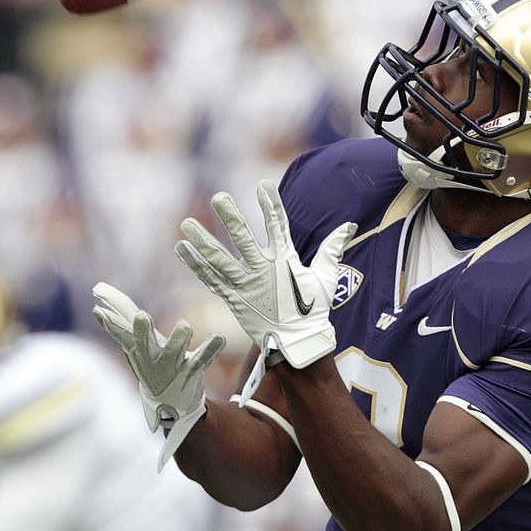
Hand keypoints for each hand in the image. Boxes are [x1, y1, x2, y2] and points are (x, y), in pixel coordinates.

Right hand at [92, 282, 224, 469]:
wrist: (170, 406)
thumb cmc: (151, 365)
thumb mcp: (134, 347)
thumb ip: (120, 324)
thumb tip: (97, 305)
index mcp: (136, 351)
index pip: (122, 334)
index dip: (111, 323)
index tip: (98, 311)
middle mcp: (151, 359)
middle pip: (144, 344)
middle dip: (142, 331)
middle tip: (141, 316)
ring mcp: (171, 368)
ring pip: (173, 353)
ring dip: (178, 340)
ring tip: (184, 325)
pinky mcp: (191, 373)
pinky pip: (202, 360)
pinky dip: (210, 349)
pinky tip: (219, 338)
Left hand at [175, 181, 355, 373]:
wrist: (298, 346)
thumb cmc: (312, 311)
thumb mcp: (324, 277)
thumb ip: (332, 248)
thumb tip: (348, 225)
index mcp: (285, 262)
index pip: (278, 226)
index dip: (271, 205)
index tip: (264, 185)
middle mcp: (263, 271)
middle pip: (243, 239)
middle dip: (230, 217)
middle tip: (218, 197)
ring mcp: (246, 286)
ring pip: (220, 259)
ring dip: (202, 240)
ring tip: (186, 223)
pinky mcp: (233, 300)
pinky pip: (211, 280)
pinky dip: (195, 265)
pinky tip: (183, 248)